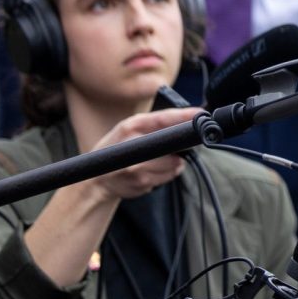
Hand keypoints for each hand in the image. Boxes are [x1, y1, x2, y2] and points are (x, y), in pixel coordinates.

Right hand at [87, 107, 203, 201]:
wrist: (96, 179)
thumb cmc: (117, 149)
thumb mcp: (129, 129)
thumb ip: (155, 124)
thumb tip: (190, 122)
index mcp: (130, 127)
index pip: (162, 118)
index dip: (184, 116)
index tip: (201, 115)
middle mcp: (132, 145)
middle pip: (174, 146)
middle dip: (180, 148)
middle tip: (174, 148)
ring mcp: (135, 166)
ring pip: (174, 164)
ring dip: (173, 163)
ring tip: (157, 161)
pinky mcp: (140, 183)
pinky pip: (167, 177)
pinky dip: (165, 174)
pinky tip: (150, 172)